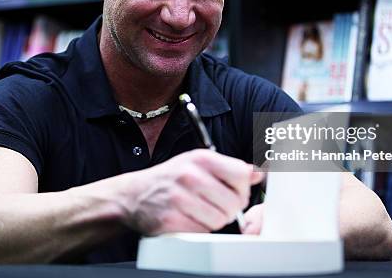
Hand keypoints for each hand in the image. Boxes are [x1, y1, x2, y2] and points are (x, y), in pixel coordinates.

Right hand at [122, 149, 263, 234]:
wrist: (133, 195)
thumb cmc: (170, 178)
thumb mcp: (197, 164)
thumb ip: (229, 168)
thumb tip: (258, 174)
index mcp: (200, 158)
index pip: (241, 175)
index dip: (243, 189)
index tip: (235, 193)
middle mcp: (190, 175)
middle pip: (233, 202)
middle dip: (229, 209)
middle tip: (216, 206)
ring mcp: (179, 198)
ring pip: (219, 220)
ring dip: (214, 221)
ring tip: (201, 212)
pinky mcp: (171, 220)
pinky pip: (202, 232)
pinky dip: (199, 230)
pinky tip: (189, 219)